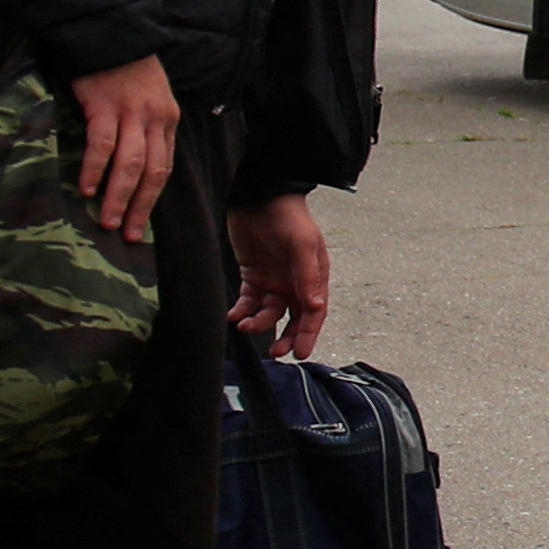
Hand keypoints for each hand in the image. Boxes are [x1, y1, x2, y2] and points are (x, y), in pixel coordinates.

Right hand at [68, 54, 178, 238]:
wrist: (111, 33)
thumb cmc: (125, 69)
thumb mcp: (148, 97)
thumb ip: (143, 128)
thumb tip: (129, 166)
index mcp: (168, 120)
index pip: (164, 167)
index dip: (152, 197)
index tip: (141, 223)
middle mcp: (156, 119)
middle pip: (152, 172)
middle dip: (139, 206)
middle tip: (127, 234)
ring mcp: (132, 112)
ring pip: (130, 164)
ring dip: (118, 195)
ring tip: (107, 221)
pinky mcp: (105, 105)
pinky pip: (103, 143)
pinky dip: (96, 168)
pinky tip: (87, 188)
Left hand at [222, 197, 332, 355]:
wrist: (259, 196)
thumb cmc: (288, 217)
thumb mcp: (302, 245)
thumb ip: (307, 276)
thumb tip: (314, 307)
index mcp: (314, 276)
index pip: (314, 312)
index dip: (309, 334)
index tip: (300, 353)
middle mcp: (295, 282)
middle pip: (293, 318)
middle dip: (286, 337)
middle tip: (275, 352)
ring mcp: (273, 279)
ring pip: (269, 312)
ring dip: (259, 323)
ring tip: (245, 325)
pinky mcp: (252, 275)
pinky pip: (248, 301)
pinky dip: (242, 311)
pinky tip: (234, 316)